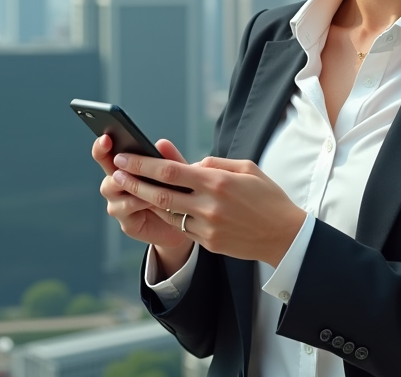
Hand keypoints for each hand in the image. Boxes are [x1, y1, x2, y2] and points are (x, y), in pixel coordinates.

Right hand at [92, 135, 194, 259]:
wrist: (186, 225)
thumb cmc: (178, 195)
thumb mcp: (178, 175)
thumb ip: (171, 160)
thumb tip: (161, 143)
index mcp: (126, 168)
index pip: (107, 152)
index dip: (102, 145)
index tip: (106, 138)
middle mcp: (118, 184)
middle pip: (104, 168)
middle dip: (106, 159)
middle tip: (120, 157)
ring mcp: (119, 204)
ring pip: (111, 187)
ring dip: (128, 181)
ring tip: (145, 179)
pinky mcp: (126, 222)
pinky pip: (125, 207)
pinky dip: (137, 201)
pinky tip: (151, 198)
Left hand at [111, 152, 307, 267]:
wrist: (284, 236)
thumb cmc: (267, 196)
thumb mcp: (246, 168)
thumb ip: (213, 164)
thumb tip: (188, 163)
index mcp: (218, 182)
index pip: (171, 171)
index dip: (143, 164)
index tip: (124, 158)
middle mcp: (209, 205)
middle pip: (160, 193)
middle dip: (133, 182)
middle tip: (115, 172)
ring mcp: (207, 227)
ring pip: (166, 212)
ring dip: (145, 200)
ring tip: (128, 187)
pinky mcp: (208, 243)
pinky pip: (181, 226)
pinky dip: (167, 214)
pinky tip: (156, 205)